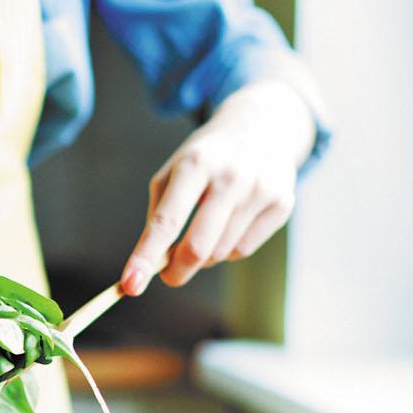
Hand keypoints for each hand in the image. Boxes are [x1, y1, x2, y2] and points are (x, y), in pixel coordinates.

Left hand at [120, 79, 314, 295]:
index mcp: (195, 164)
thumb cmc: (206, 159)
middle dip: (177, 271)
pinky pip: (244, 249)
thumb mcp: (173, 172)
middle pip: (197, 247)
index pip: (166, 221)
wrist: (261, 127)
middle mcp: (230, 175)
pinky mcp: (282, 203)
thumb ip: (159, 216)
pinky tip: (230, 223)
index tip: (129, 286)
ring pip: (221, 252)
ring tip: (205, 228)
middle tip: (168, 276)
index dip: (146, 256)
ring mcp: (260, 189)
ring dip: (204, 255)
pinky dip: (229, 248)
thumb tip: (151, 265)